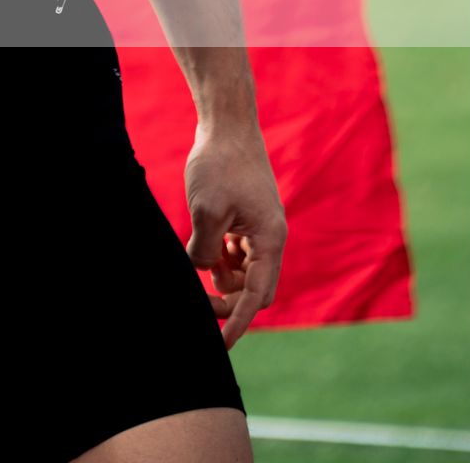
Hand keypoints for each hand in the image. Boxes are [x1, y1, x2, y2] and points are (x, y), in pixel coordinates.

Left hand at [183, 127, 285, 347]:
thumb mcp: (206, 212)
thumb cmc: (220, 164)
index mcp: (270, 239)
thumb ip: (205, 253)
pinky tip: (205, 248)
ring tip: (199, 262)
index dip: (238, 323)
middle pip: (254, 289)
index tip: (221, 346)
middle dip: (228, 301)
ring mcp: (260, 227)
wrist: (228, 124)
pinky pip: (238, 253)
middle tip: (198, 301)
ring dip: (222, 278)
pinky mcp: (247, 217)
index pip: (256, 296)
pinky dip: (221, 258)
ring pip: (244, 272)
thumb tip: (203, 273)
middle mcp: (271, 237)